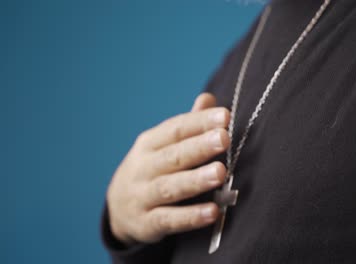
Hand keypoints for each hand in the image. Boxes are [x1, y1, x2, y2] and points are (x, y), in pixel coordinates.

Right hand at [106, 93, 229, 245]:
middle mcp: (143, 168)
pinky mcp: (146, 223)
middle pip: (173, 156)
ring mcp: (142, 196)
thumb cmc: (152, 169)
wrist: (119, 208)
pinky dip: (190, 217)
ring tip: (220, 173)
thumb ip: (188, 126)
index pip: (176, 129)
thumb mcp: (163, 145)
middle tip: (224, 138)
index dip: (199, 122)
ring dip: (196, 180)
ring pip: (170, 188)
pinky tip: (213, 212)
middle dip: (199, 147)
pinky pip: (169, 220)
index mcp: (149, 143)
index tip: (225, 116)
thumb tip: (208, 99)